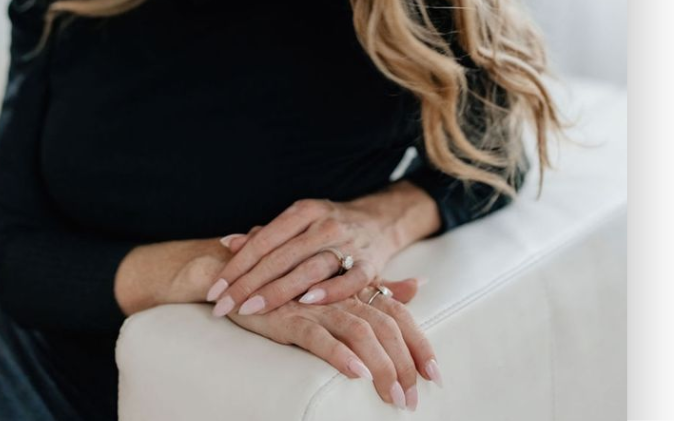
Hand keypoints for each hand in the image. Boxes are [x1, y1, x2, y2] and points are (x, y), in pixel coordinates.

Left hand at [206, 197, 398, 317]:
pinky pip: (351, 278)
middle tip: (223, 305)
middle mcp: (324, 223)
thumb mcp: (298, 223)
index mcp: (303, 211)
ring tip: (252, 308)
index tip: (215, 289)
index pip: (264, 240)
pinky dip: (330, 290)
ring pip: (309, 267)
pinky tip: (308, 302)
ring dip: (279, 290)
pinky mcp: (371, 262)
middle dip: (248, 282)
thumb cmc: (328, 226)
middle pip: (281, 255)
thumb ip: (265, 236)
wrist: (380, 219)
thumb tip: (227, 243)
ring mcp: (348, 242)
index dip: (237, 265)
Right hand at [221, 275, 441, 411]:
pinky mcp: (289, 316)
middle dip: (405, 365)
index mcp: (355, 286)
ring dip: (382, 367)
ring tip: (394, 397)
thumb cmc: (291, 280)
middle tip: (413, 400)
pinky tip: (356, 373)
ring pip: (360, 333)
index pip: (398, 313)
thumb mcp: (340, 282)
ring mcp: (316, 304)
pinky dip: (340, 355)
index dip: (419, 343)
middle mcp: (341, 293)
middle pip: (386, 326)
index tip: (435, 375)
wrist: (238, 272)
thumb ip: (380, 285)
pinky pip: (319, 337)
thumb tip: (419, 285)